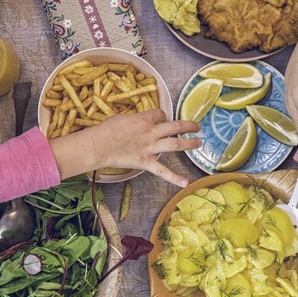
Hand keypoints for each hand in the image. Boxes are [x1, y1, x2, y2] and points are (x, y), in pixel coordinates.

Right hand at [51, 109, 200, 186]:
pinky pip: (162, 171)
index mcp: (144, 119)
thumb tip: (139, 122)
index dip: (162, 116)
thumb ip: (135, 120)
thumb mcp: (122, 118)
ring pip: (175, 144)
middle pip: (175, 125)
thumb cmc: (106, 130)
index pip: (160, 114)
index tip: (161, 119)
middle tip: (197, 126)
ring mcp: (150, 148)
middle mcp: (151, 132)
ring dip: (189, 143)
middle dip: (188, 125)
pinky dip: (174, 178)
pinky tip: (185, 183)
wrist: (98, 145)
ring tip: (199, 142)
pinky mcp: (146, 162)